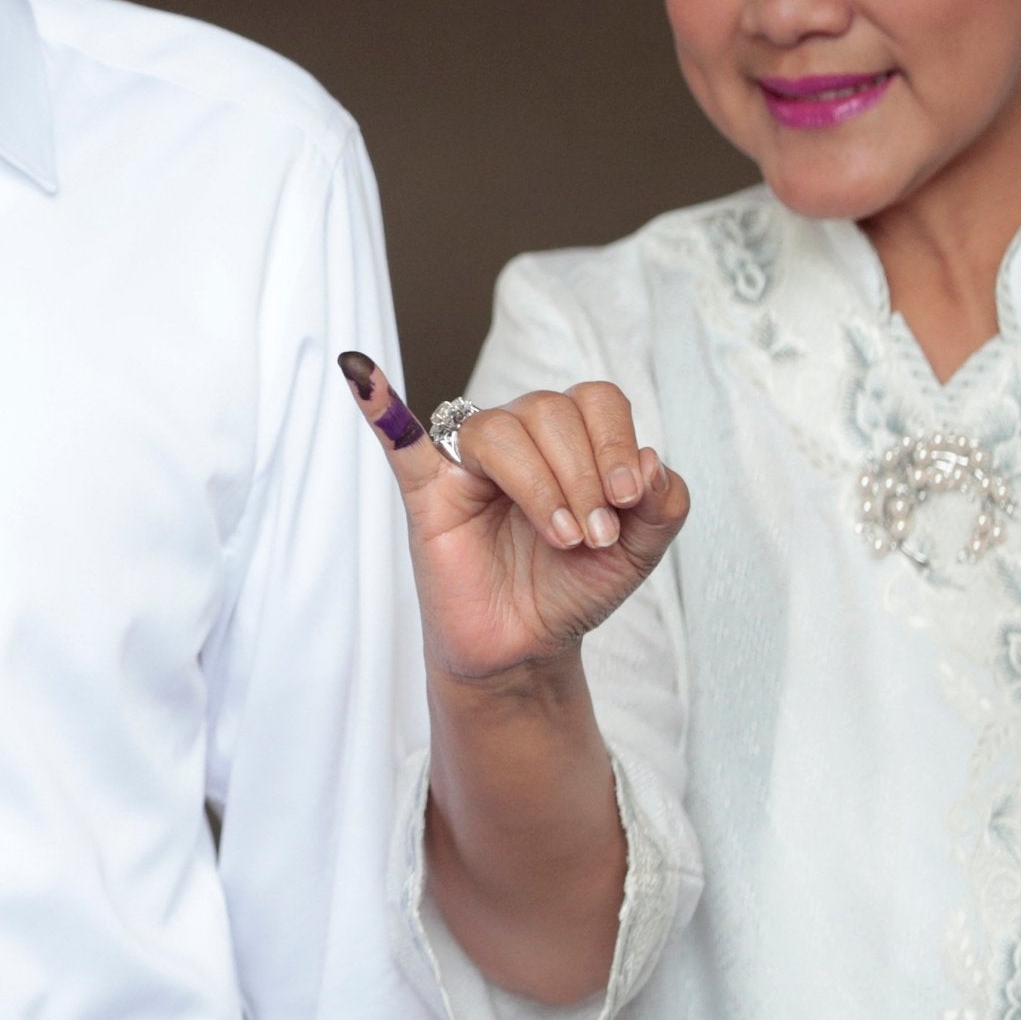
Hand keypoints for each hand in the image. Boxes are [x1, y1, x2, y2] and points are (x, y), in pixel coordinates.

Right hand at [340, 353, 686, 685]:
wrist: (523, 647)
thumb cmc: (570, 588)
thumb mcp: (637, 554)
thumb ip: (662, 508)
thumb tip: (651, 460)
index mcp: (570, 438)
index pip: (595, 401)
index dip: (615, 443)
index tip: (627, 501)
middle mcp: (520, 438)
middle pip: (548, 410)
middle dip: (580, 475)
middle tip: (590, 537)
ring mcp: (469, 463)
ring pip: (497, 430)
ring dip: (539, 484)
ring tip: (560, 538)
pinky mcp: (427, 492)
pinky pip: (397, 438)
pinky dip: (379, 402)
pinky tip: (358, 372)